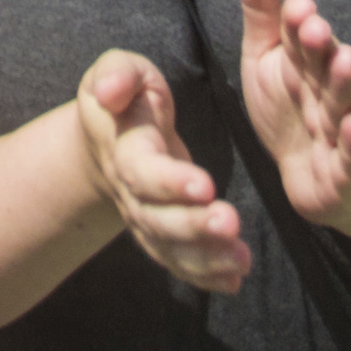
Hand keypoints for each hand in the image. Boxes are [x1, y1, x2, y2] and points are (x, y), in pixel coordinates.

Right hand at [76, 50, 249, 293]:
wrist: (109, 135)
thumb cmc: (126, 96)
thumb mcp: (120, 69)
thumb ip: (118, 73)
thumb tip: (111, 92)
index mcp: (124, 149)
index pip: (142, 171)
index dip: (170, 181)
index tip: (205, 185)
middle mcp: (132, 193)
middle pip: (157, 219)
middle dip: (193, 226)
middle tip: (230, 224)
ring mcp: (145, 219)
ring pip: (170, 247)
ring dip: (205, 258)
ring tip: (241, 261)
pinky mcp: (163, 234)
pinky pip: (179, 261)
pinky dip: (206, 275)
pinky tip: (235, 280)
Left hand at [236, 0, 350, 230]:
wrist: (309, 171)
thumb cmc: (288, 106)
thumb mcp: (264, 56)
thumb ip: (262, 10)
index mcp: (303, 61)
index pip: (300, 36)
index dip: (297, 22)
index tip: (296, 5)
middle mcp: (325, 89)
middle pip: (324, 65)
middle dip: (321, 46)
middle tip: (314, 27)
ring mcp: (338, 127)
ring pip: (342, 102)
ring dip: (344, 83)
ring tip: (346, 61)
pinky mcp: (345, 166)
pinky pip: (350, 154)